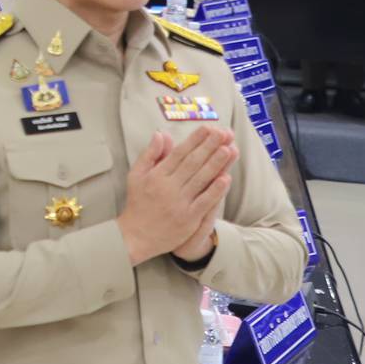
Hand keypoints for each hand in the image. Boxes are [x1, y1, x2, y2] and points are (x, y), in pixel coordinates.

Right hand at [116, 126, 235, 264]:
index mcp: (156, 175)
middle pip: (192, 163)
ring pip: (200, 180)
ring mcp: (179, 203)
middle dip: (209, 147)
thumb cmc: (137, 203)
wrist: (135, 236)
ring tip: (229, 150)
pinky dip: (215, 190)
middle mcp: (168, 187)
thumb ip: (150, 154)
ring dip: (216, 164)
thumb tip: (161, 134)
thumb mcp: (136, 175)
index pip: (179, 153)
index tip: (207, 128)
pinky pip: (204, 202)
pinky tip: (226, 178)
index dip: (194, 140)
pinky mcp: (188, 219)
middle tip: (223, 133)